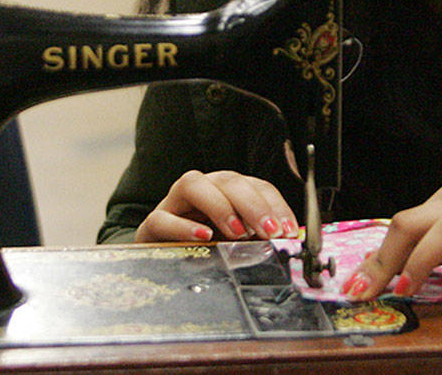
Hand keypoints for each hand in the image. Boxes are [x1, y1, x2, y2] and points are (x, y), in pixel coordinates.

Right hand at [134, 169, 298, 242]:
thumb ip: (259, 241)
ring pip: (192, 184)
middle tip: (270, 231)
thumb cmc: (204, 250)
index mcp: (226, 192)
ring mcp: (174, 204)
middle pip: (227, 180)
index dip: (275, 205)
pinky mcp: (153, 225)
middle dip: (253, 204)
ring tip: (238, 232)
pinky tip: (203, 237)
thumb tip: (288, 244)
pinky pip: (162, 218)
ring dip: (220, 206)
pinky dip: (184, 227)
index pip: (254, 186)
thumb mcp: (237, 245)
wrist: (161, 260)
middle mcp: (202, 190)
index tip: (288, 230)